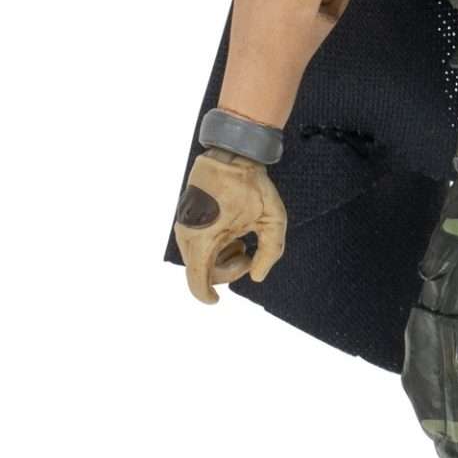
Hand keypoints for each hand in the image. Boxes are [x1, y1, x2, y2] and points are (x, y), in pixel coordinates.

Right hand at [175, 148, 286, 304]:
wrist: (231, 156)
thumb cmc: (252, 187)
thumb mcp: (273, 220)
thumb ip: (270, 252)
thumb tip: (257, 276)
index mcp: (205, 238)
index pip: (196, 279)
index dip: (205, 295)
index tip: (216, 301)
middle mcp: (188, 234)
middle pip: (202, 271)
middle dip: (226, 272)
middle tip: (248, 254)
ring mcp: (184, 225)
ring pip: (199, 258)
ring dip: (221, 258)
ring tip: (241, 241)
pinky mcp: (186, 218)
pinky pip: (197, 244)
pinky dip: (214, 247)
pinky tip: (232, 234)